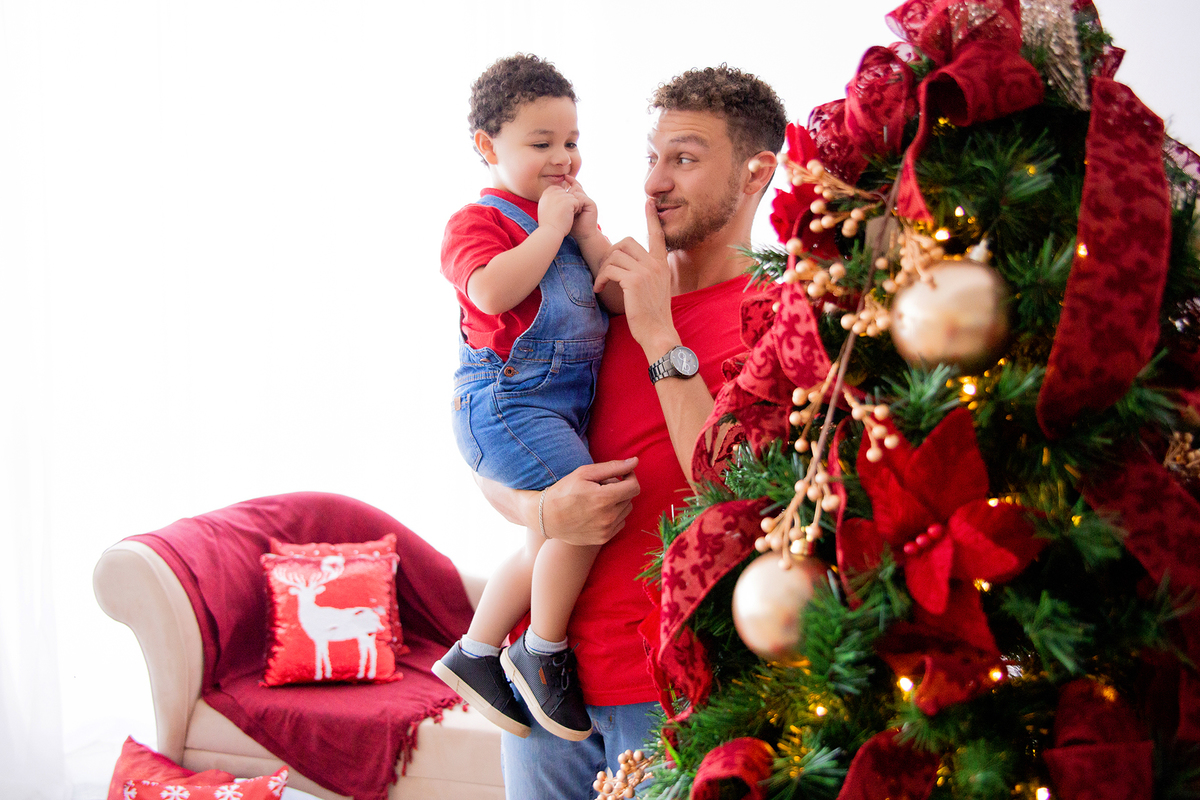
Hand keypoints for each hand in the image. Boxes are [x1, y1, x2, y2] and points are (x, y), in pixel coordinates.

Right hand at [537, 184, 580, 238]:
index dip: (562, 201)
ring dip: (571, 207)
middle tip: (560, 214)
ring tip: (563, 216)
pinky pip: (577, 202)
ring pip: (572, 198)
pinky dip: (575, 210)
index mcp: (546, 193)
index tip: (556, 211)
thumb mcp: (545, 207)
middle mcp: (552, 192)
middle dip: (567, 204)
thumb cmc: (549, 223)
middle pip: (567, 194)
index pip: (560, 190)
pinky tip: (568, 216)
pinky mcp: (568, 200)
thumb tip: (559, 194)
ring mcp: (560, 195)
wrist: (550, 231)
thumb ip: (551, 199)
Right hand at [540, 458, 639, 545]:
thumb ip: (613, 467)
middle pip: (630, 498)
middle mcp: (608, 516)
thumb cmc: (564, 490)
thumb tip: (636, 461)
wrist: (546, 517)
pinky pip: (620, 524)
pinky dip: (614, 516)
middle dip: (621, 489)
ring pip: (626, 511)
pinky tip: (598, 512)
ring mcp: (606, 530)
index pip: (634, 486)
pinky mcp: (603, 538)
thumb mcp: (585, 473)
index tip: (622, 475)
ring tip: (599, 499)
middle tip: (602, 486)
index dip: (630, 477)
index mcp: (604, 498)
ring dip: (618, 503)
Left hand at [564, 176, 599, 242]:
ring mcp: (588, 201)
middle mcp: (583, 198)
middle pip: (575, 186)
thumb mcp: (562, 213)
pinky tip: (574, 210)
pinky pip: (582, 197)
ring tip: (569, 208)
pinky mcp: (592, 204)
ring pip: (577, 190)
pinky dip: (576, 203)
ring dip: (571, 198)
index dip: (569, 181)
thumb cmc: (570, 226)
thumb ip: (558, 203)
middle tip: (563, 199)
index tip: (564, 177)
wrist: (582, 236)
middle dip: (568, 191)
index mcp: (577, 199)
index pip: (573, 186)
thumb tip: (548, 194)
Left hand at [594, 199, 676, 355]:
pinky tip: (599, 290)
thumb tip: (627, 264)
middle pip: (625, 242)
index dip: (651, 217)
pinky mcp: (634, 281)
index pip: (657, 235)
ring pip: (614, 255)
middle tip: (605, 272)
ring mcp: (646, 271)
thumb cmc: (652, 315)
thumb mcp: (654, 289)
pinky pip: (609, 269)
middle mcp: (655, 264)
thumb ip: (645, 273)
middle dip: (609, 254)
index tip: (649, 202)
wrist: (658, 333)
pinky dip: (600, 279)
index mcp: (661, 264)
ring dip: (602, 269)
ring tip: (601, 284)